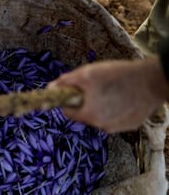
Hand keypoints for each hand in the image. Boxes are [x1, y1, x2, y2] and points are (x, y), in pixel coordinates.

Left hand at [48, 57, 168, 132]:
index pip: (67, 112)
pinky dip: (115, 109)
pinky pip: (116, 117)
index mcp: (89, 116)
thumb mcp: (87, 74)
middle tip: (95, 86)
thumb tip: (50, 87)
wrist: (151, 80)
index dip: (68, 98)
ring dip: (100, 105)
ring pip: (100, 116)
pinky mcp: (131, 125)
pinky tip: (122, 95)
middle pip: (84, 114)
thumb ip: (66, 82)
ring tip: (110, 89)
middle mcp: (102, 127)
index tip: (75, 89)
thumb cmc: (116, 75)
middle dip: (85, 101)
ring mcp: (118, 127)